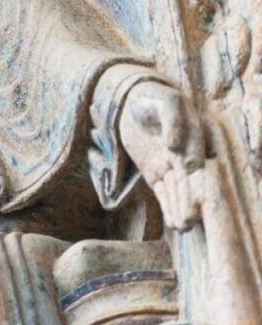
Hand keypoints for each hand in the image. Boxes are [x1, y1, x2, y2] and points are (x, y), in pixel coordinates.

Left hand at [120, 81, 205, 230]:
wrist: (131, 104)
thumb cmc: (151, 99)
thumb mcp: (162, 101)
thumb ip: (171, 119)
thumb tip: (174, 145)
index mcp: (192, 134)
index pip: (194, 149)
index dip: (192, 158)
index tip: (189, 169)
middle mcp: (185, 152)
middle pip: (188, 177)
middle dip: (188, 198)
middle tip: (189, 217)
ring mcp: (171, 165)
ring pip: (178, 188)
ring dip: (180, 207)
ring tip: (184, 226)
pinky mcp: (157, 173)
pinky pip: (165, 192)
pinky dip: (169, 206)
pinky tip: (174, 222)